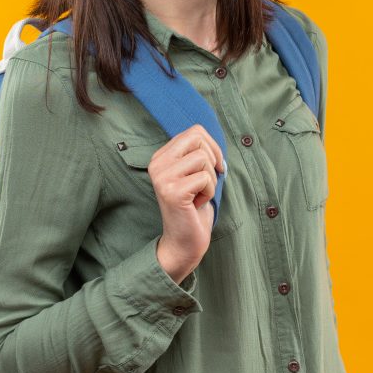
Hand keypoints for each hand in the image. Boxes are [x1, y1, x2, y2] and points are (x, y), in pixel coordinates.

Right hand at [147, 125, 225, 282]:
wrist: (184, 240)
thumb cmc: (194, 206)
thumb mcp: (194, 173)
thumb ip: (197, 153)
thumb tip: (213, 137)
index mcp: (161, 156)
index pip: (194, 131)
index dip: (213, 146)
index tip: (215, 166)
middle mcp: (157, 164)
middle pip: (199, 140)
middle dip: (212, 161)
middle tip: (205, 183)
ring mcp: (162, 177)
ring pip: (203, 159)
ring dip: (211, 180)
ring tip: (199, 194)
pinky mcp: (172, 191)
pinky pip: (205, 178)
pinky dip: (209, 192)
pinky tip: (196, 204)